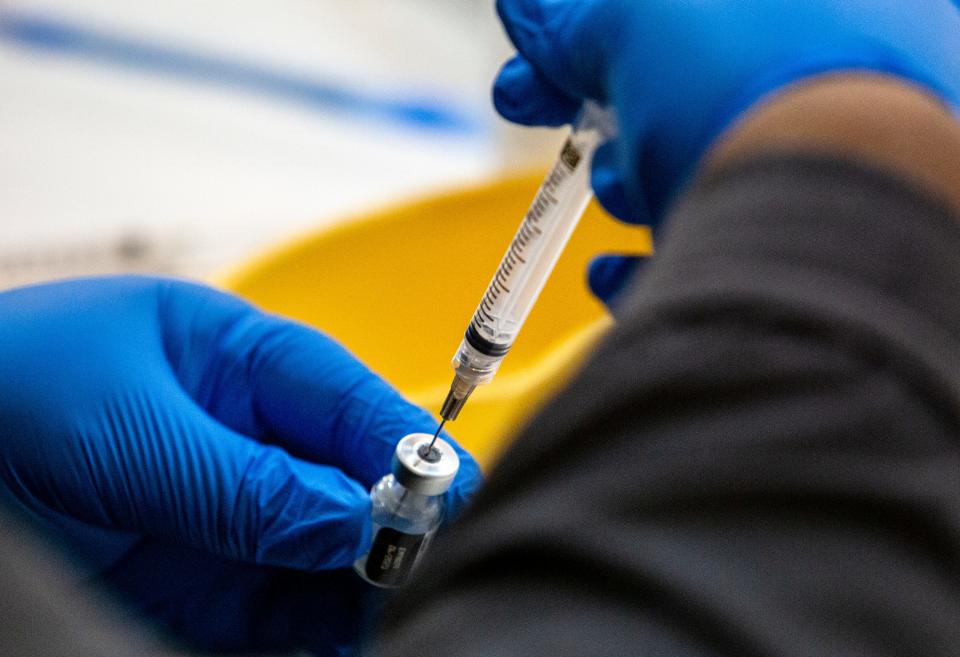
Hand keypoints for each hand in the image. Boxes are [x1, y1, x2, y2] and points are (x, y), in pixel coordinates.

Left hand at [0, 276, 480, 654]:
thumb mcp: (129, 433)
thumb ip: (248, 482)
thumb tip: (357, 516)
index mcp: (234, 360)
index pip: (345, 396)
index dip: (402, 440)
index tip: (446, 492)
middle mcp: (244, 436)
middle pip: (348, 478)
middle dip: (386, 520)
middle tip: (412, 564)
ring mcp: (227, 512)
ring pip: (324, 549)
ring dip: (358, 582)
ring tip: (382, 610)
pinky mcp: (203, 584)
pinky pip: (280, 607)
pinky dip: (316, 625)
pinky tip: (339, 635)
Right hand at [493, 0, 959, 302]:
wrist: (823, 224)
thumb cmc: (753, 92)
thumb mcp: (641, 15)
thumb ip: (579, 14)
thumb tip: (527, 12)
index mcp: (795, 19)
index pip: (672, 23)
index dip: (587, 37)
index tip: (536, 67)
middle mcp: (815, 90)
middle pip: (673, 93)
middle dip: (602, 108)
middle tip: (546, 112)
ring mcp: (805, 178)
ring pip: (687, 172)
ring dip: (623, 181)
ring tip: (619, 187)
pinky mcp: (782, 263)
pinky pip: (699, 261)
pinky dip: (640, 268)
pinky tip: (608, 269)